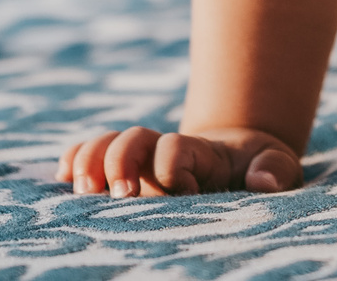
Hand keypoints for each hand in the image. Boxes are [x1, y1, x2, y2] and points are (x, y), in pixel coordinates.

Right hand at [57, 124, 300, 195]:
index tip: (184, 191)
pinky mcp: (125, 174)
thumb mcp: (276, 165)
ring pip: (105, 146)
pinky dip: (72, 159)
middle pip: (132, 140)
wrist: (240, 160)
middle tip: (119, 195)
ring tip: (82, 190)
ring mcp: (141, 164)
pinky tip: (59, 176)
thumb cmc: (258, 169)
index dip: (172, 166)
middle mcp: (163, 154)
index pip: (174, 149)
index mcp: (200, 152)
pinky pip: (90, 157)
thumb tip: (262, 182)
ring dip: (88, 162)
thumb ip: (275, 169)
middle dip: (119, 162)